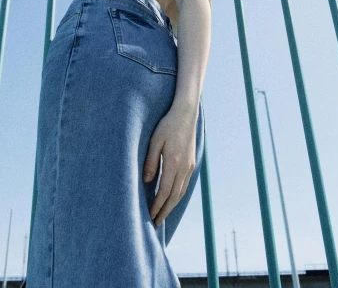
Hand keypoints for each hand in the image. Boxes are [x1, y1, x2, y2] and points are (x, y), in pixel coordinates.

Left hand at [143, 104, 198, 226]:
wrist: (186, 113)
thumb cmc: (167, 125)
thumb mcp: (154, 140)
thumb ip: (150, 161)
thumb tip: (146, 181)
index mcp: (173, 163)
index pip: (164, 191)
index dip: (157, 206)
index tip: (150, 216)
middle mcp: (184, 168)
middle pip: (174, 196)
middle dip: (165, 211)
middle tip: (156, 223)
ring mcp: (190, 166)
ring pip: (181, 192)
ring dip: (172, 205)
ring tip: (163, 214)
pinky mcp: (192, 163)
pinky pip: (185, 184)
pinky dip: (177, 195)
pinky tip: (172, 197)